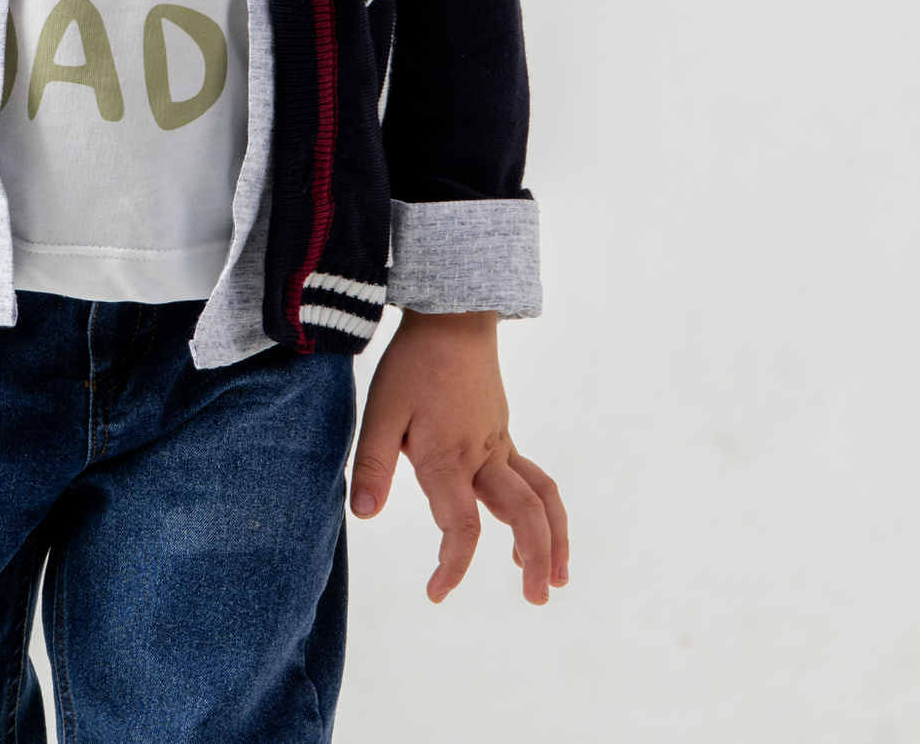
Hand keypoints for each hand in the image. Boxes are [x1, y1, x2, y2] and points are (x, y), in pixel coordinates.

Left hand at [349, 309, 567, 604]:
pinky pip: (534, 479)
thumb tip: (364, 514)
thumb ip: (372, 463)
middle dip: (534, 559)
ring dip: (554, 539)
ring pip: (542, 498)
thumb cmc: (412, 365)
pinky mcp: (503, 436)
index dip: (454, 566)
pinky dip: (542, 511)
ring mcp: (499, 446)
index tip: (437, 593)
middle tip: (535, 598)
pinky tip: (530, 530)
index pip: (462, 526)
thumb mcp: (381, 410)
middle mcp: (483, 457)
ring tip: (555, 578)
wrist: (452, 321)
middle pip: (524, 515)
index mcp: (449, 457)